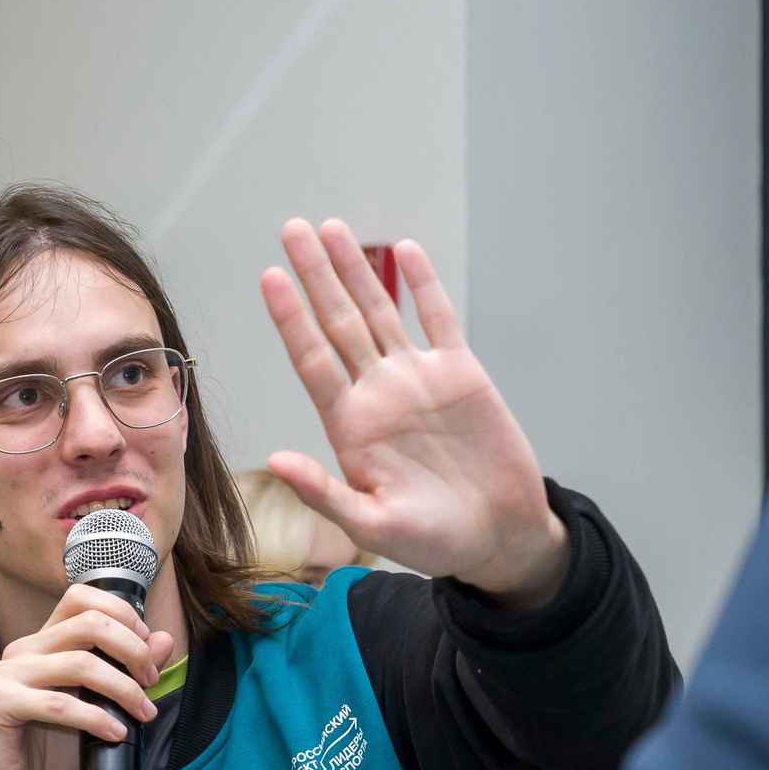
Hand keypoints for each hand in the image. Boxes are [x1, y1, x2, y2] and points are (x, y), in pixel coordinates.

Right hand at [0, 585, 175, 769]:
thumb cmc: (49, 755)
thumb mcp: (100, 710)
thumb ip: (128, 674)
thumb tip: (163, 639)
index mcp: (43, 644)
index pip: (82, 598)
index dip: (122, 614)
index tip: (147, 650)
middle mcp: (23, 650)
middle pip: (88, 622)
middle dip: (132, 650)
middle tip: (150, 682)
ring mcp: (6, 674)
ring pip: (80, 663)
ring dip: (122, 688)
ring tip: (142, 713)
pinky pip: (58, 704)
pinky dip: (96, 718)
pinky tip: (114, 733)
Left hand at [260, 219, 568, 607]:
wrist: (499, 537)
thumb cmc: (434, 541)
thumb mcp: (373, 526)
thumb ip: (324, 493)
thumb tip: (276, 461)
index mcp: (350, 426)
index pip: (312, 360)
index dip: (290, 318)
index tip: (269, 277)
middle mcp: (377, 394)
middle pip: (338, 322)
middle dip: (315, 275)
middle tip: (292, 228)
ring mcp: (418, 380)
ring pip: (381, 311)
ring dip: (358, 269)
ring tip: (332, 228)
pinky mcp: (461, 375)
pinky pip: (439, 319)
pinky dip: (423, 285)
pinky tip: (404, 251)